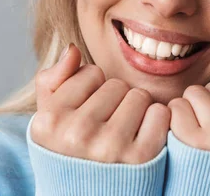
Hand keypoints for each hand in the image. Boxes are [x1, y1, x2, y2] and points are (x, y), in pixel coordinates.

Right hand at [31, 43, 170, 163]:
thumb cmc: (70, 151)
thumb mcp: (50, 119)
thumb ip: (52, 80)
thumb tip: (73, 50)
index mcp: (50, 122)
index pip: (90, 73)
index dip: (93, 89)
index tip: (88, 112)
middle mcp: (77, 135)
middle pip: (116, 84)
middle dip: (116, 99)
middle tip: (108, 125)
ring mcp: (110, 147)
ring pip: (139, 96)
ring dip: (136, 109)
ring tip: (124, 132)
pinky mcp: (142, 158)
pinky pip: (159, 113)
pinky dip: (156, 122)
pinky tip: (142, 137)